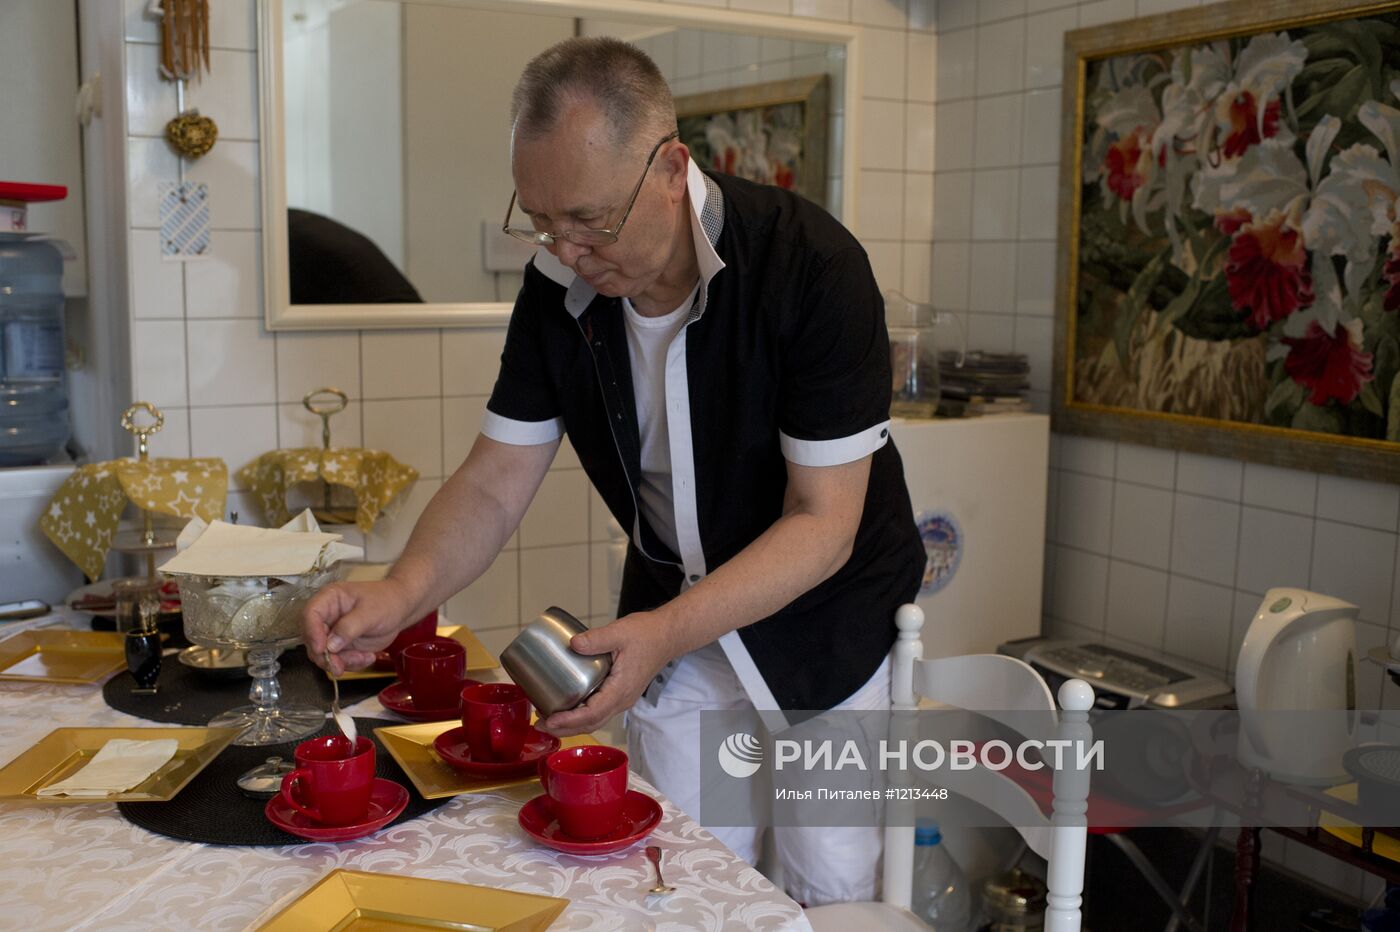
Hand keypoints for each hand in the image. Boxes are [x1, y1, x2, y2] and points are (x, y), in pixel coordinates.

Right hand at [303, 578, 415, 674]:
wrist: (400, 609)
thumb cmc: (386, 602)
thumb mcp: (371, 612)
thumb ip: (350, 627)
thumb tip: (330, 645)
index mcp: (329, 599)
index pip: (310, 614)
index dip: (312, 633)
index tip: (321, 649)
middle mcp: (326, 617)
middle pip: (312, 639)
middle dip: (326, 656)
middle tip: (340, 667)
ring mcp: (332, 633)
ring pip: (323, 655)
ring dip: (342, 662)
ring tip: (365, 658)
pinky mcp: (341, 646)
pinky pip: (338, 661)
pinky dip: (351, 664)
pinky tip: (368, 657)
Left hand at [537, 610, 680, 736]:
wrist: (666, 636)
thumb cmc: (647, 635)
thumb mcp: (620, 632)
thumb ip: (596, 638)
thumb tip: (573, 644)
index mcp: (622, 689)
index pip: (593, 713)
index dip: (570, 720)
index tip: (550, 720)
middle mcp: (622, 699)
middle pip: (592, 723)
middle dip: (565, 728)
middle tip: (540, 724)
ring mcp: (622, 698)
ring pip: (595, 719)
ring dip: (572, 724)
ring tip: (547, 720)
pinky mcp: (619, 693)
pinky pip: (598, 710)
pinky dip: (580, 714)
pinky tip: (566, 707)